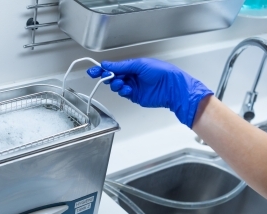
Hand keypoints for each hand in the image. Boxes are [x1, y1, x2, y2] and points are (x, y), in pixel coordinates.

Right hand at [87, 58, 212, 127]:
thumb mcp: (139, 65)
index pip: (114, 67)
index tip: (94, 70)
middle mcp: (132, 76)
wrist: (172, 87)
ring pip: (117, 86)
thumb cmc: (161, 72)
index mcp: (133, 66)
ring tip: (120, 83)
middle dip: (107, 76)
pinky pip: (123, 93)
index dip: (103, 69)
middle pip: (113, 76)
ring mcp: (133, 86)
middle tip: (101, 76)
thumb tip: (108, 65)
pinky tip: (127, 89)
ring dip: (116, 84)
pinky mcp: (135, 96)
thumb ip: (122, 67)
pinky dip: (123, 91)